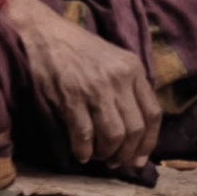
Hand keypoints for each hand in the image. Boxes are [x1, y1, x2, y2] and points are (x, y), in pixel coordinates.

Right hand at [0, 0, 162, 171]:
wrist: (44, 33)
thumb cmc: (78, 49)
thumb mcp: (114, 60)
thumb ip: (128, 88)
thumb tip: (136, 131)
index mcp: (133, 69)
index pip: (153, 113)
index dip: (148, 142)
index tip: (140, 160)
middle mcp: (119, 78)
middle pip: (135, 129)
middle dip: (126, 153)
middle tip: (116, 162)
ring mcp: (95, 88)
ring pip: (113, 135)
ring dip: (106, 153)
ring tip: (98, 156)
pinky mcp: (71, 97)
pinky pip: (85, 135)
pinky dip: (84, 151)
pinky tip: (81, 154)